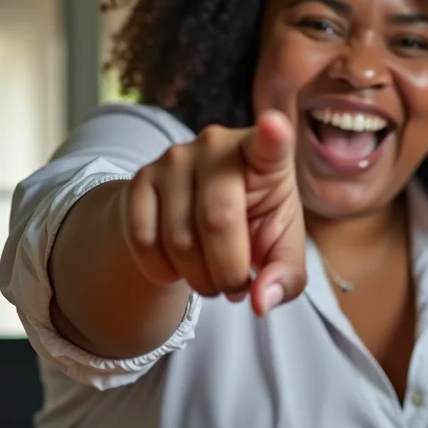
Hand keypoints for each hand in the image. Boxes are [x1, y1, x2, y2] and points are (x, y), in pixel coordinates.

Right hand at [120, 109, 305, 315]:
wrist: (197, 213)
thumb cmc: (254, 223)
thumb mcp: (280, 247)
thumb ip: (285, 276)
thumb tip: (261, 301)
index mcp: (266, 158)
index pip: (270, 145)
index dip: (273, 137)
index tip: (276, 126)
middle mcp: (218, 145)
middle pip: (218, 220)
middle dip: (228, 272)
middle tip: (235, 286)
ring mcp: (175, 158)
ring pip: (180, 239)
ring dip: (198, 279)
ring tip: (212, 277)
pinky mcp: (142, 178)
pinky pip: (144, 240)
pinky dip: (163, 271)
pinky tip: (178, 267)